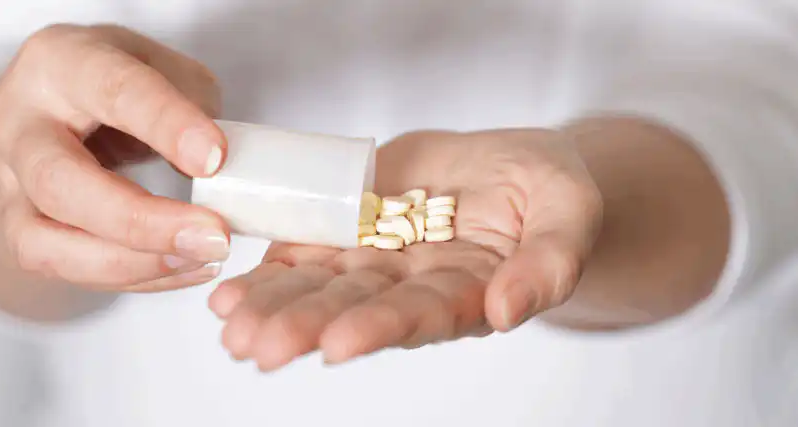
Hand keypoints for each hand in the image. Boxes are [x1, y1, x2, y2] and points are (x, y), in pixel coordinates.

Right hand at [0, 24, 230, 291]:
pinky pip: (65, 269)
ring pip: (44, 243)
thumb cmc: (115, 84)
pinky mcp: (14, 228)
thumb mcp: (163, 68)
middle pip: (59, 182)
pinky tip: (184, 267)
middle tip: (214, 236)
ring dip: (133, 263)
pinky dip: (132, 276)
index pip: (113, 91)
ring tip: (201, 259)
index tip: (215, 158)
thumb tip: (218, 169)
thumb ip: (192, 107)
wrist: (51, 105)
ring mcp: (4, 181)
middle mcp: (15, 121)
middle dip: (142, 221)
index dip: (166, 125)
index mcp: (59, 62)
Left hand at [208, 129, 602, 369]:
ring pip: (319, 286)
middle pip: (354, 308)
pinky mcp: (351, 227)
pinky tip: (227, 292)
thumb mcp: (570, 212)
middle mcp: (412, 286)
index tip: (338, 343)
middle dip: (306, 326)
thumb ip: (549, 263)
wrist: (514, 169)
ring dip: (273, 305)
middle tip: (258, 347)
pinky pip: (304, 251)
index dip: (381, 327)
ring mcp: (377, 258)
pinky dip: (268, 270)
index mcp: (467, 291)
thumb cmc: (550, 193)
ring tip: (229, 325)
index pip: (422, 314)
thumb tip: (508, 311)